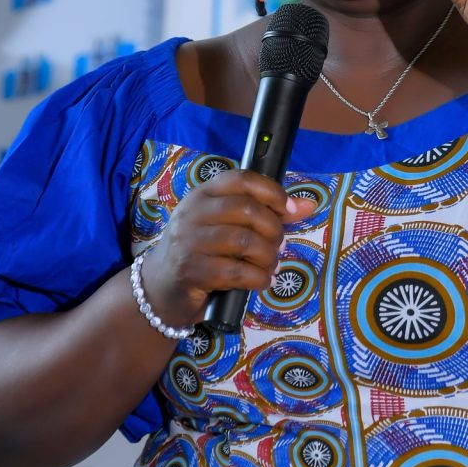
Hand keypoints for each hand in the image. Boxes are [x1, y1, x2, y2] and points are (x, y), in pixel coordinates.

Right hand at [138, 171, 315, 327]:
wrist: (160, 287)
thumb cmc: (202, 251)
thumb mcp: (229, 226)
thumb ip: (267, 213)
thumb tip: (307, 205)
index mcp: (204, 194)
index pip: (242, 179)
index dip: (272, 192)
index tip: (289, 210)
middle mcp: (193, 212)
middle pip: (247, 210)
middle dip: (273, 230)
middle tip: (277, 246)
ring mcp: (189, 241)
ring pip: (244, 241)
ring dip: (268, 257)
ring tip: (270, 266)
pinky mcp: (191, 271)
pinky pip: (236, 272)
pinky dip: (258, 278)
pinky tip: (261, 281)